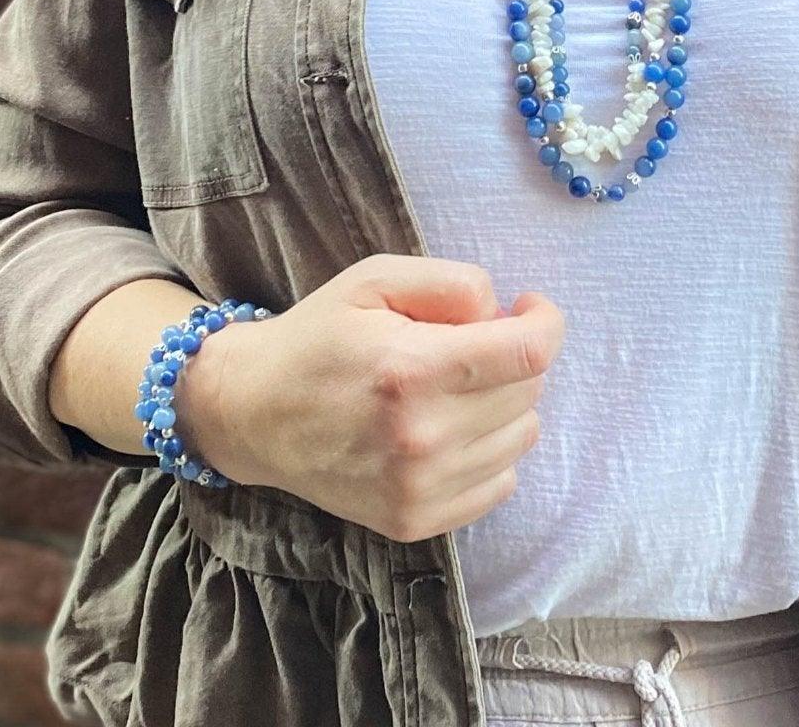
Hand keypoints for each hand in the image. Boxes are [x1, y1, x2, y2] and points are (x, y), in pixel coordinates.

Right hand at [182, 254, 563, 541]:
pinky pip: (500, 483)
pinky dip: (490, 450)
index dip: (544, 321)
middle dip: (514, 356)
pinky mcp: (415, 521)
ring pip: (521, 437)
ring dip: (504, 404)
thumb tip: (505, 312)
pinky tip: (451, 427)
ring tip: (455, 386)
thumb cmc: (319, 336)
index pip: (528, 354)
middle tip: (470, 342)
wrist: (254, 413)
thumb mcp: (375, 278)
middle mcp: (421, 437)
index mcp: (411, 369)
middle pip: (528, 391)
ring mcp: (419, 488)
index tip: (527, 306)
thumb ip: (451, 283)